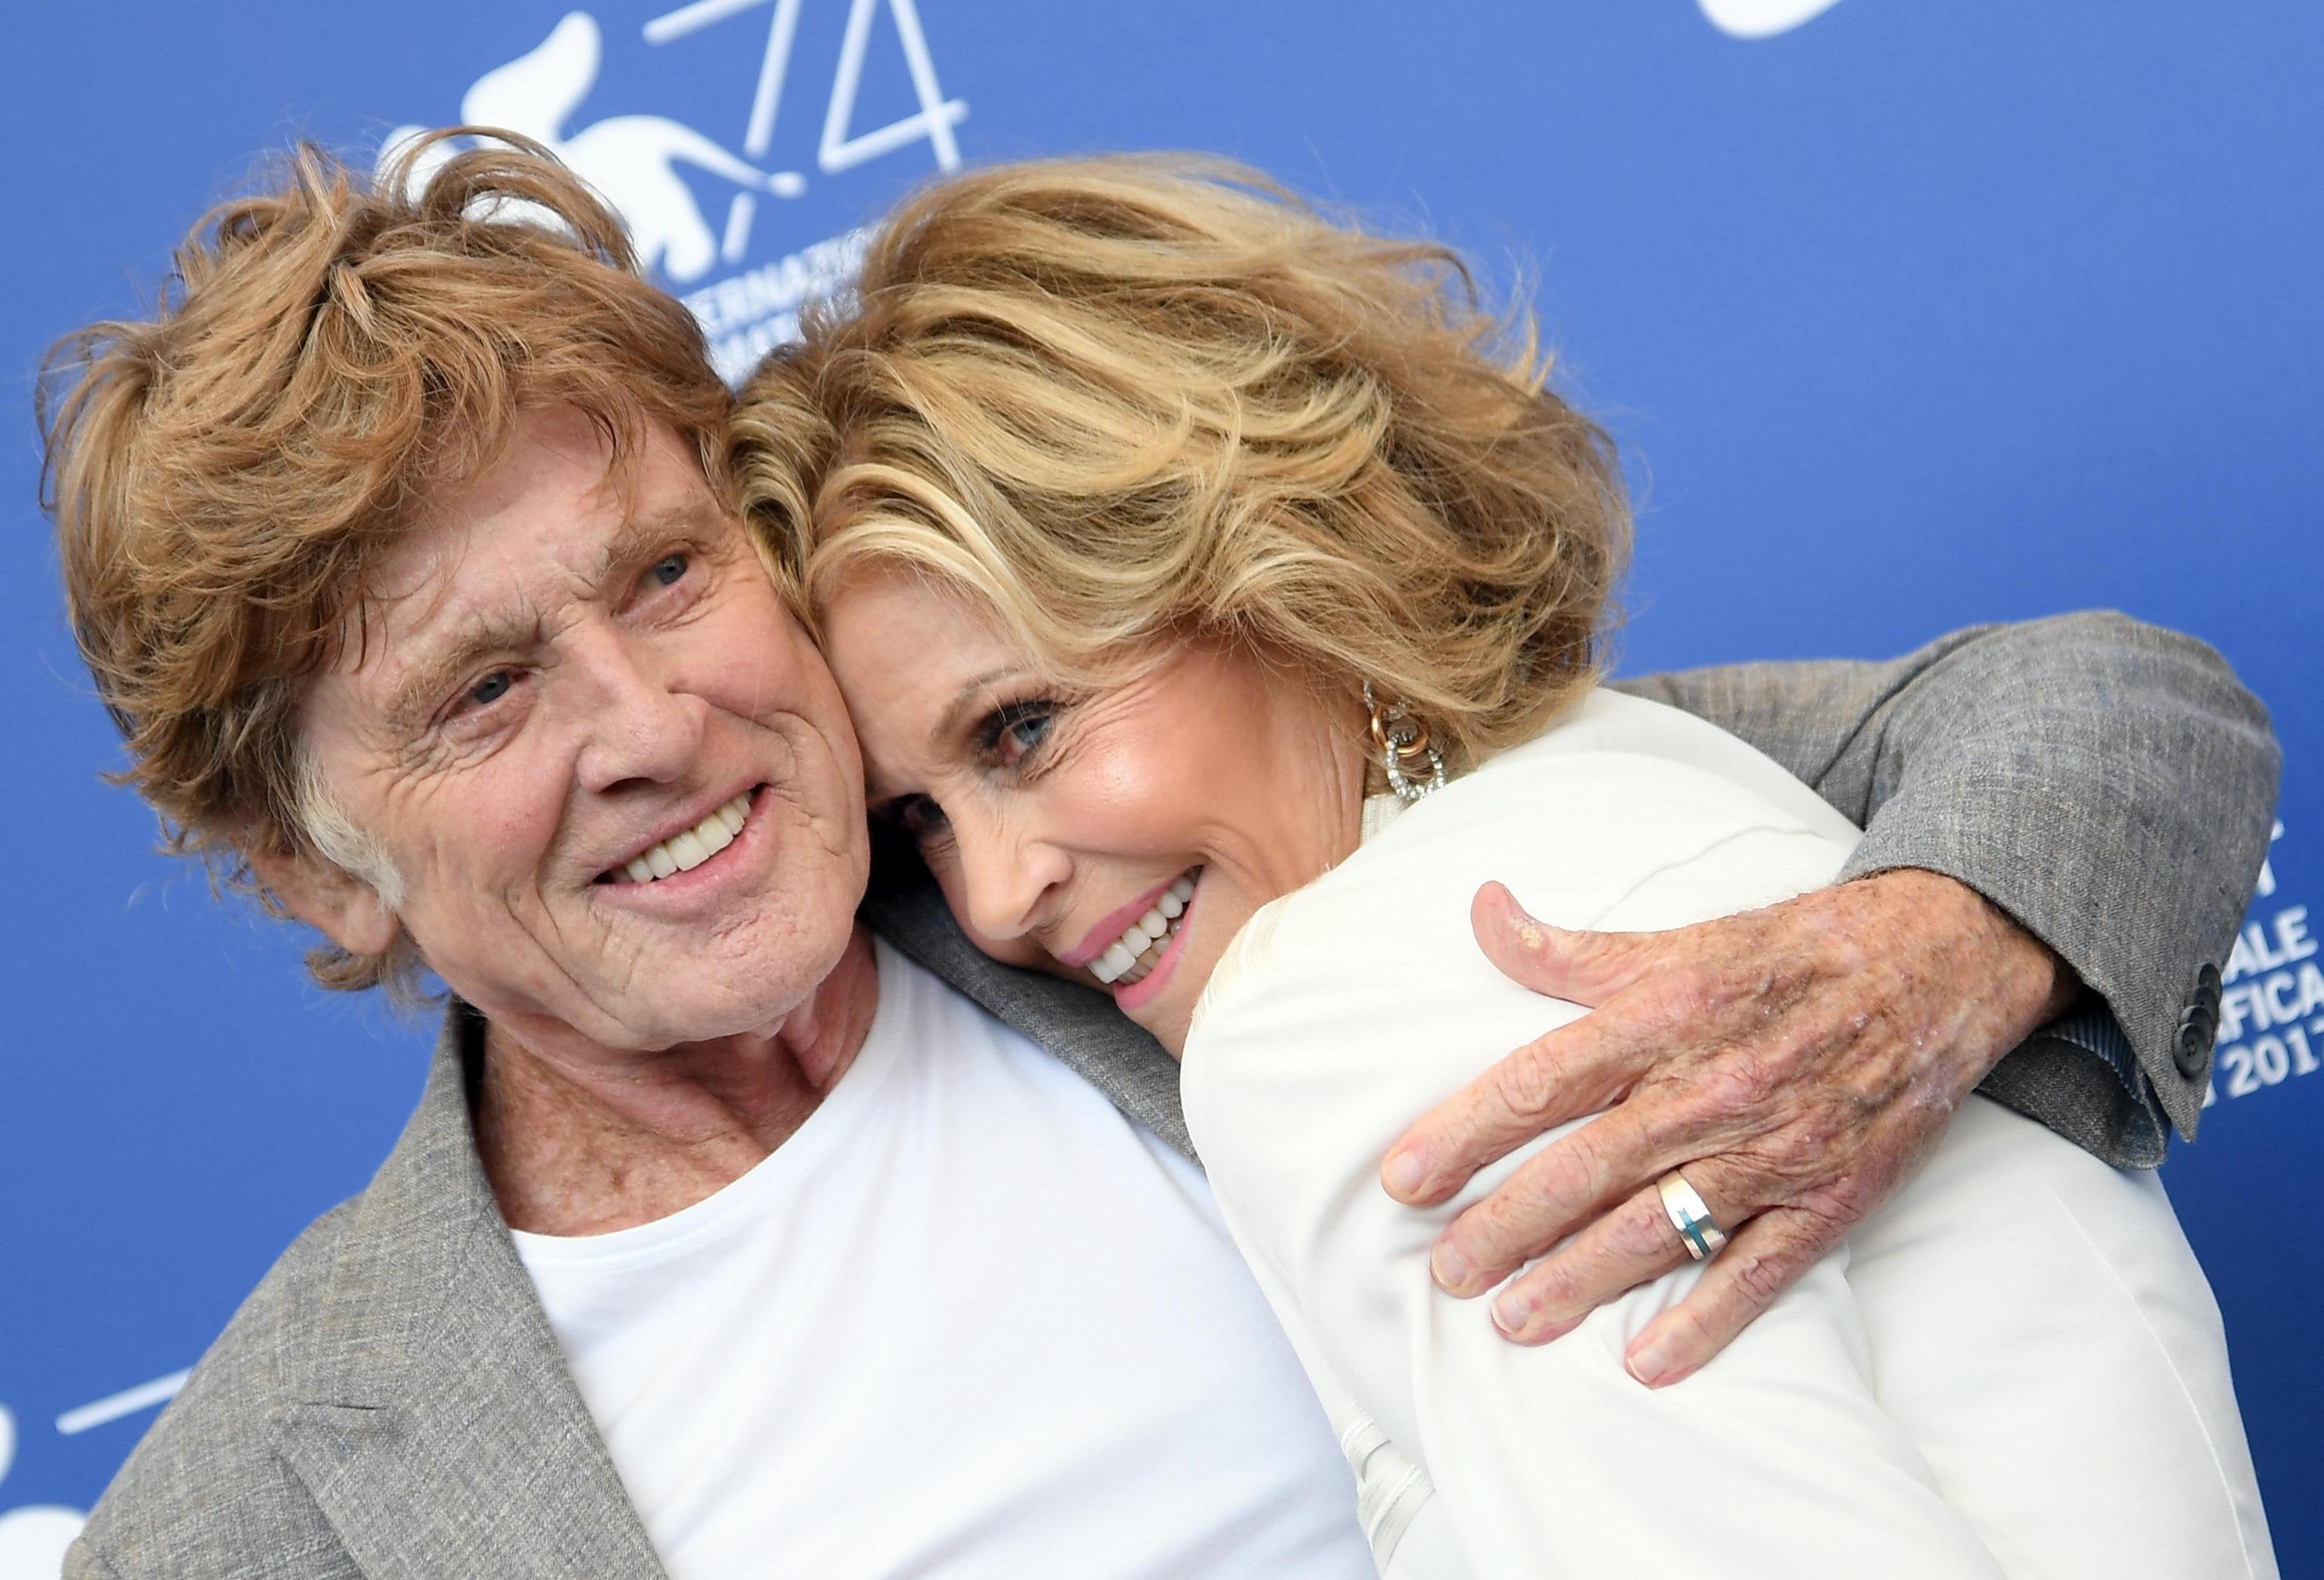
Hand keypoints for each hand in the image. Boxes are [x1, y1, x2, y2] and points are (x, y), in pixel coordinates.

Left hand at [1381, 869, 2075, 1386]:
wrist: (1934, 965)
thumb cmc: (1786, 955)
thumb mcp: (1673, 941)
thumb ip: (1566, 949)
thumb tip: (1481, 909)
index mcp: (1664, 1015)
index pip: (1542, 1080)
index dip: (1465, 1131)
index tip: (1404, 1177)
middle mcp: (1710, 1086)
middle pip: (1585, 1167)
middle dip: (1506, 1226)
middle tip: (1445, 1272)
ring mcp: (1771, 1149)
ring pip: (1657, 1228)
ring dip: (1579, 1281)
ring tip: (1513, 1322)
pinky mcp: (1827, 1198)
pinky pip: (1758, 1271)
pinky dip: (1705, 1321)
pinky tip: (1647, 1362)